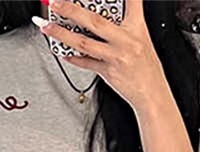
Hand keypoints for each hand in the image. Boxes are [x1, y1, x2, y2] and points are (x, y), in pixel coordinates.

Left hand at [37, 0, 167, 113]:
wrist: (152, 94)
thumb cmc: (147, 68)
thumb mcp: (143, 39)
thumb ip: (127, 23)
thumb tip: (101, 16)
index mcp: (137, 28)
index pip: (131, 1)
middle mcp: (125, 40)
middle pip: (94, 21)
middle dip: (71, 10)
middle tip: (55, 3)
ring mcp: (116, 56)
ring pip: (83, 42)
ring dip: (61, 34)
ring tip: (47, 26)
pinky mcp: (108, 72)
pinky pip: (86, 63)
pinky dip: (73, 57)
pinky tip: (62, 52)